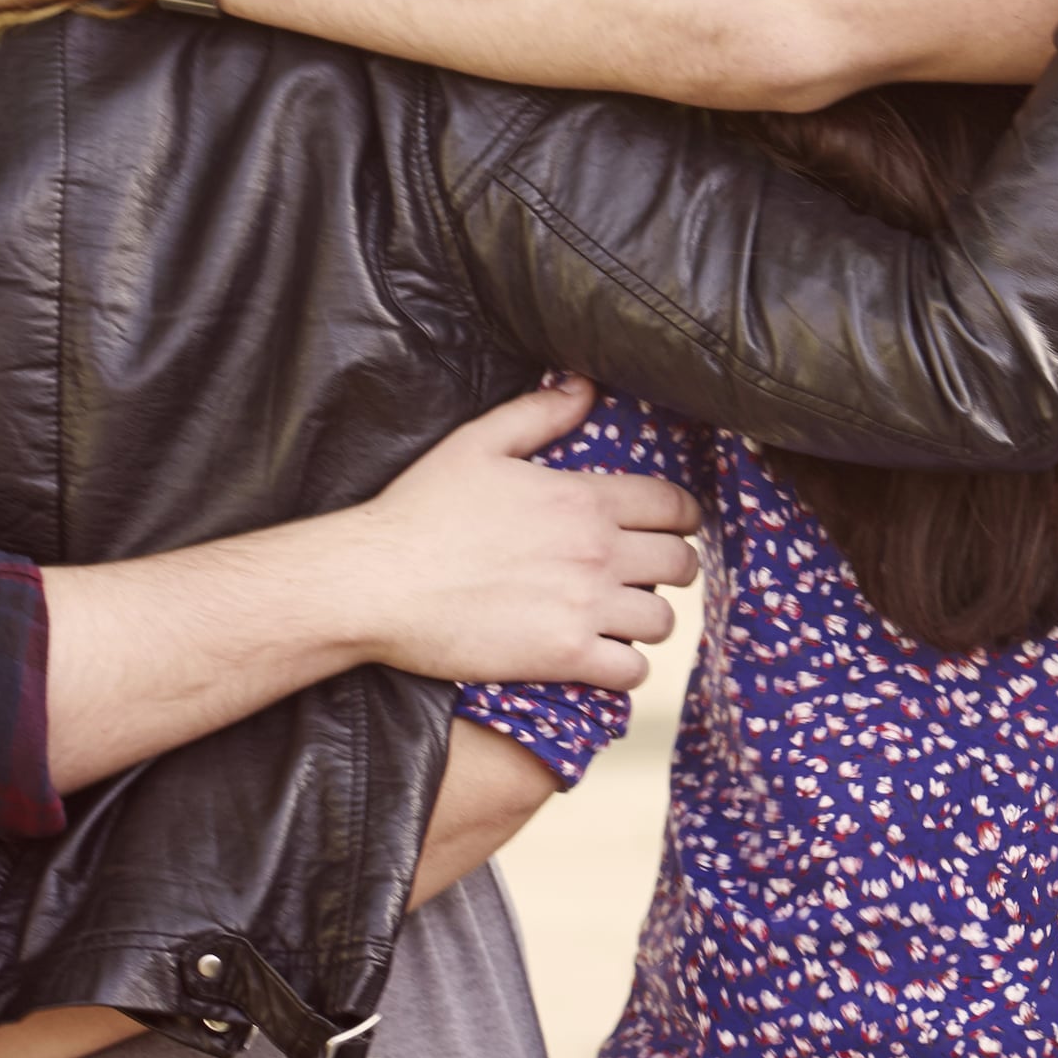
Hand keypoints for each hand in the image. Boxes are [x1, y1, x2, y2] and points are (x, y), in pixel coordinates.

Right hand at [325, 379, 699, 687]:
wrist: (376, 581)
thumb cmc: (419, 511)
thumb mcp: (478, 443)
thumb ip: (540, 413)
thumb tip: (585, 386)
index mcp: (584, 499)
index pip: (675, 506)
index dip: (681, 518)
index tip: (670, 528)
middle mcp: (597, 552)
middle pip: (681, 564)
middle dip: (672, 568)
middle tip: (645, 574)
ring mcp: (584, 607)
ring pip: (663, 621)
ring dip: (648, 620)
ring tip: (622, 618)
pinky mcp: (563, 656)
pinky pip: (631, 671)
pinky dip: (624, 668)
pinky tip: (603, 658)